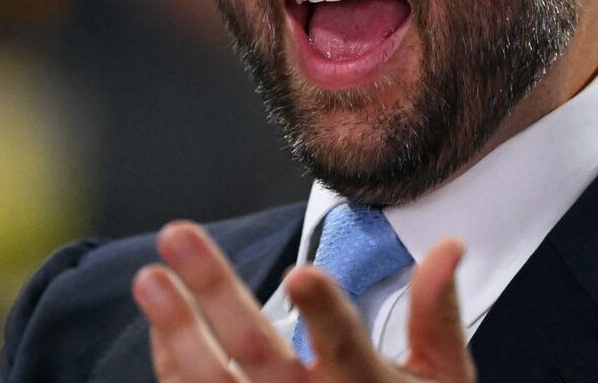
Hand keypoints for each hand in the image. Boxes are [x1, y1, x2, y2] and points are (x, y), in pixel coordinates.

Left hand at [132, 221, 474, 382]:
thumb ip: (437, 317)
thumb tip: (449, 246)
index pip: (345, 346)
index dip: (324, 312)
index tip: (300, 272)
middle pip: (259, 354)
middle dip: (216, 293)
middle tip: (178, 233)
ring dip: (177, 330)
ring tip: (149, 277)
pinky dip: (173, 364)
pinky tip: (162, 323)